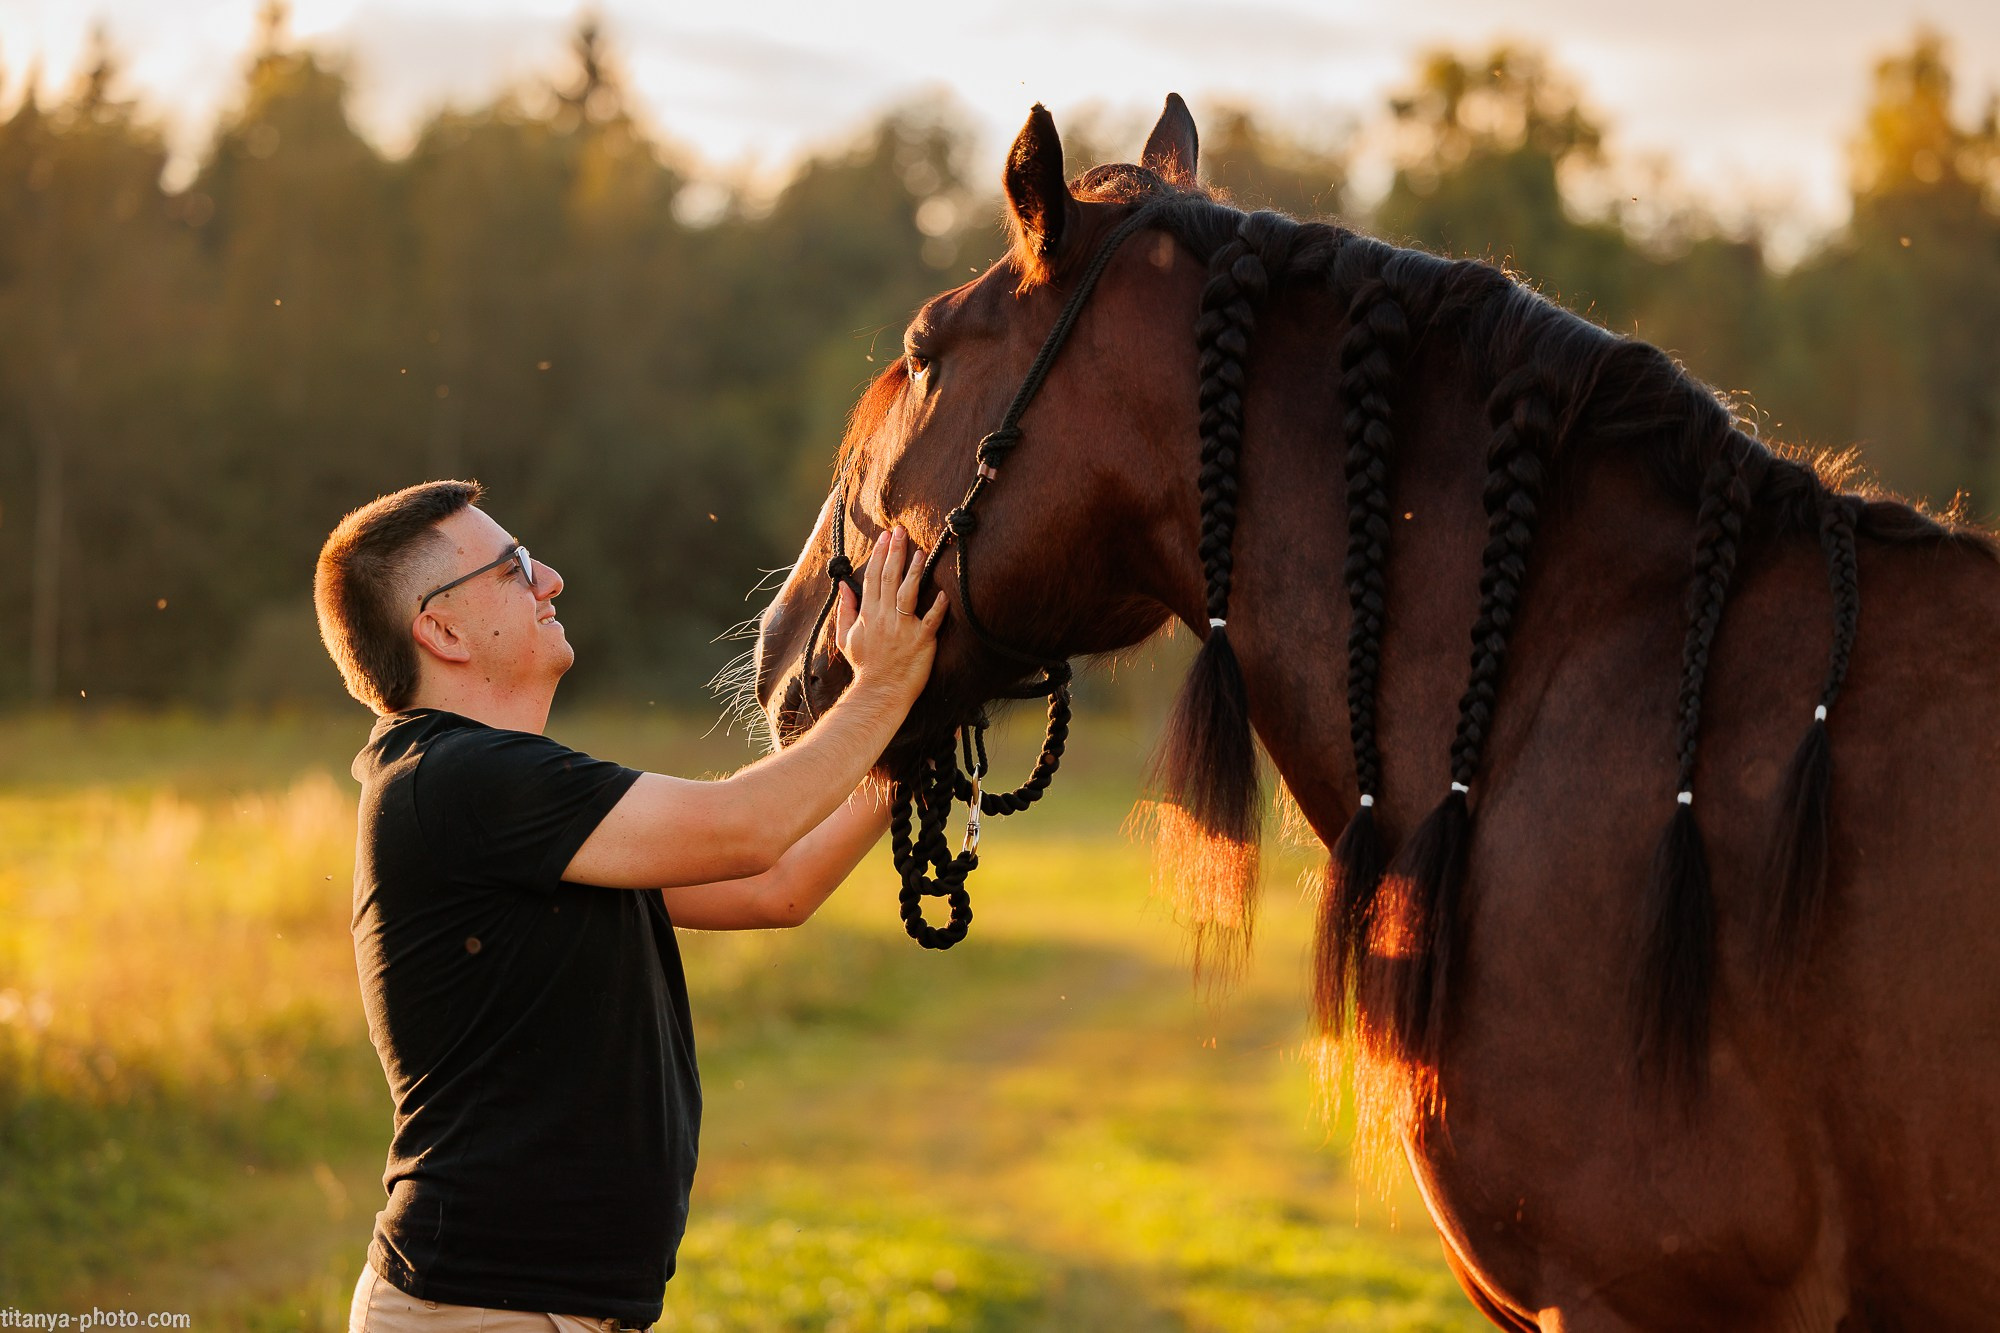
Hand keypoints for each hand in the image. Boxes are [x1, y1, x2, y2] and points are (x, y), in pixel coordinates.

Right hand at [834, 526, 945, 707]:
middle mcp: (884, 618)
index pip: (872, 577)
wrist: (880, 692)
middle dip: (895, 552)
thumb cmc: (865, 666)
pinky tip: (945, 593)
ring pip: (908, 593)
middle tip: (900, 531)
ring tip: (921, 551)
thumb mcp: (845, 638)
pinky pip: (931, 621)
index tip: (884, 536)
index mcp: (868, 615)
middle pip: (889, 578)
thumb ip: (845, 611)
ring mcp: (903, 629)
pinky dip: (938, 608)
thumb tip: (844, 587)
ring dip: (914, 571)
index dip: (878, 555)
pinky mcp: (921, 641)